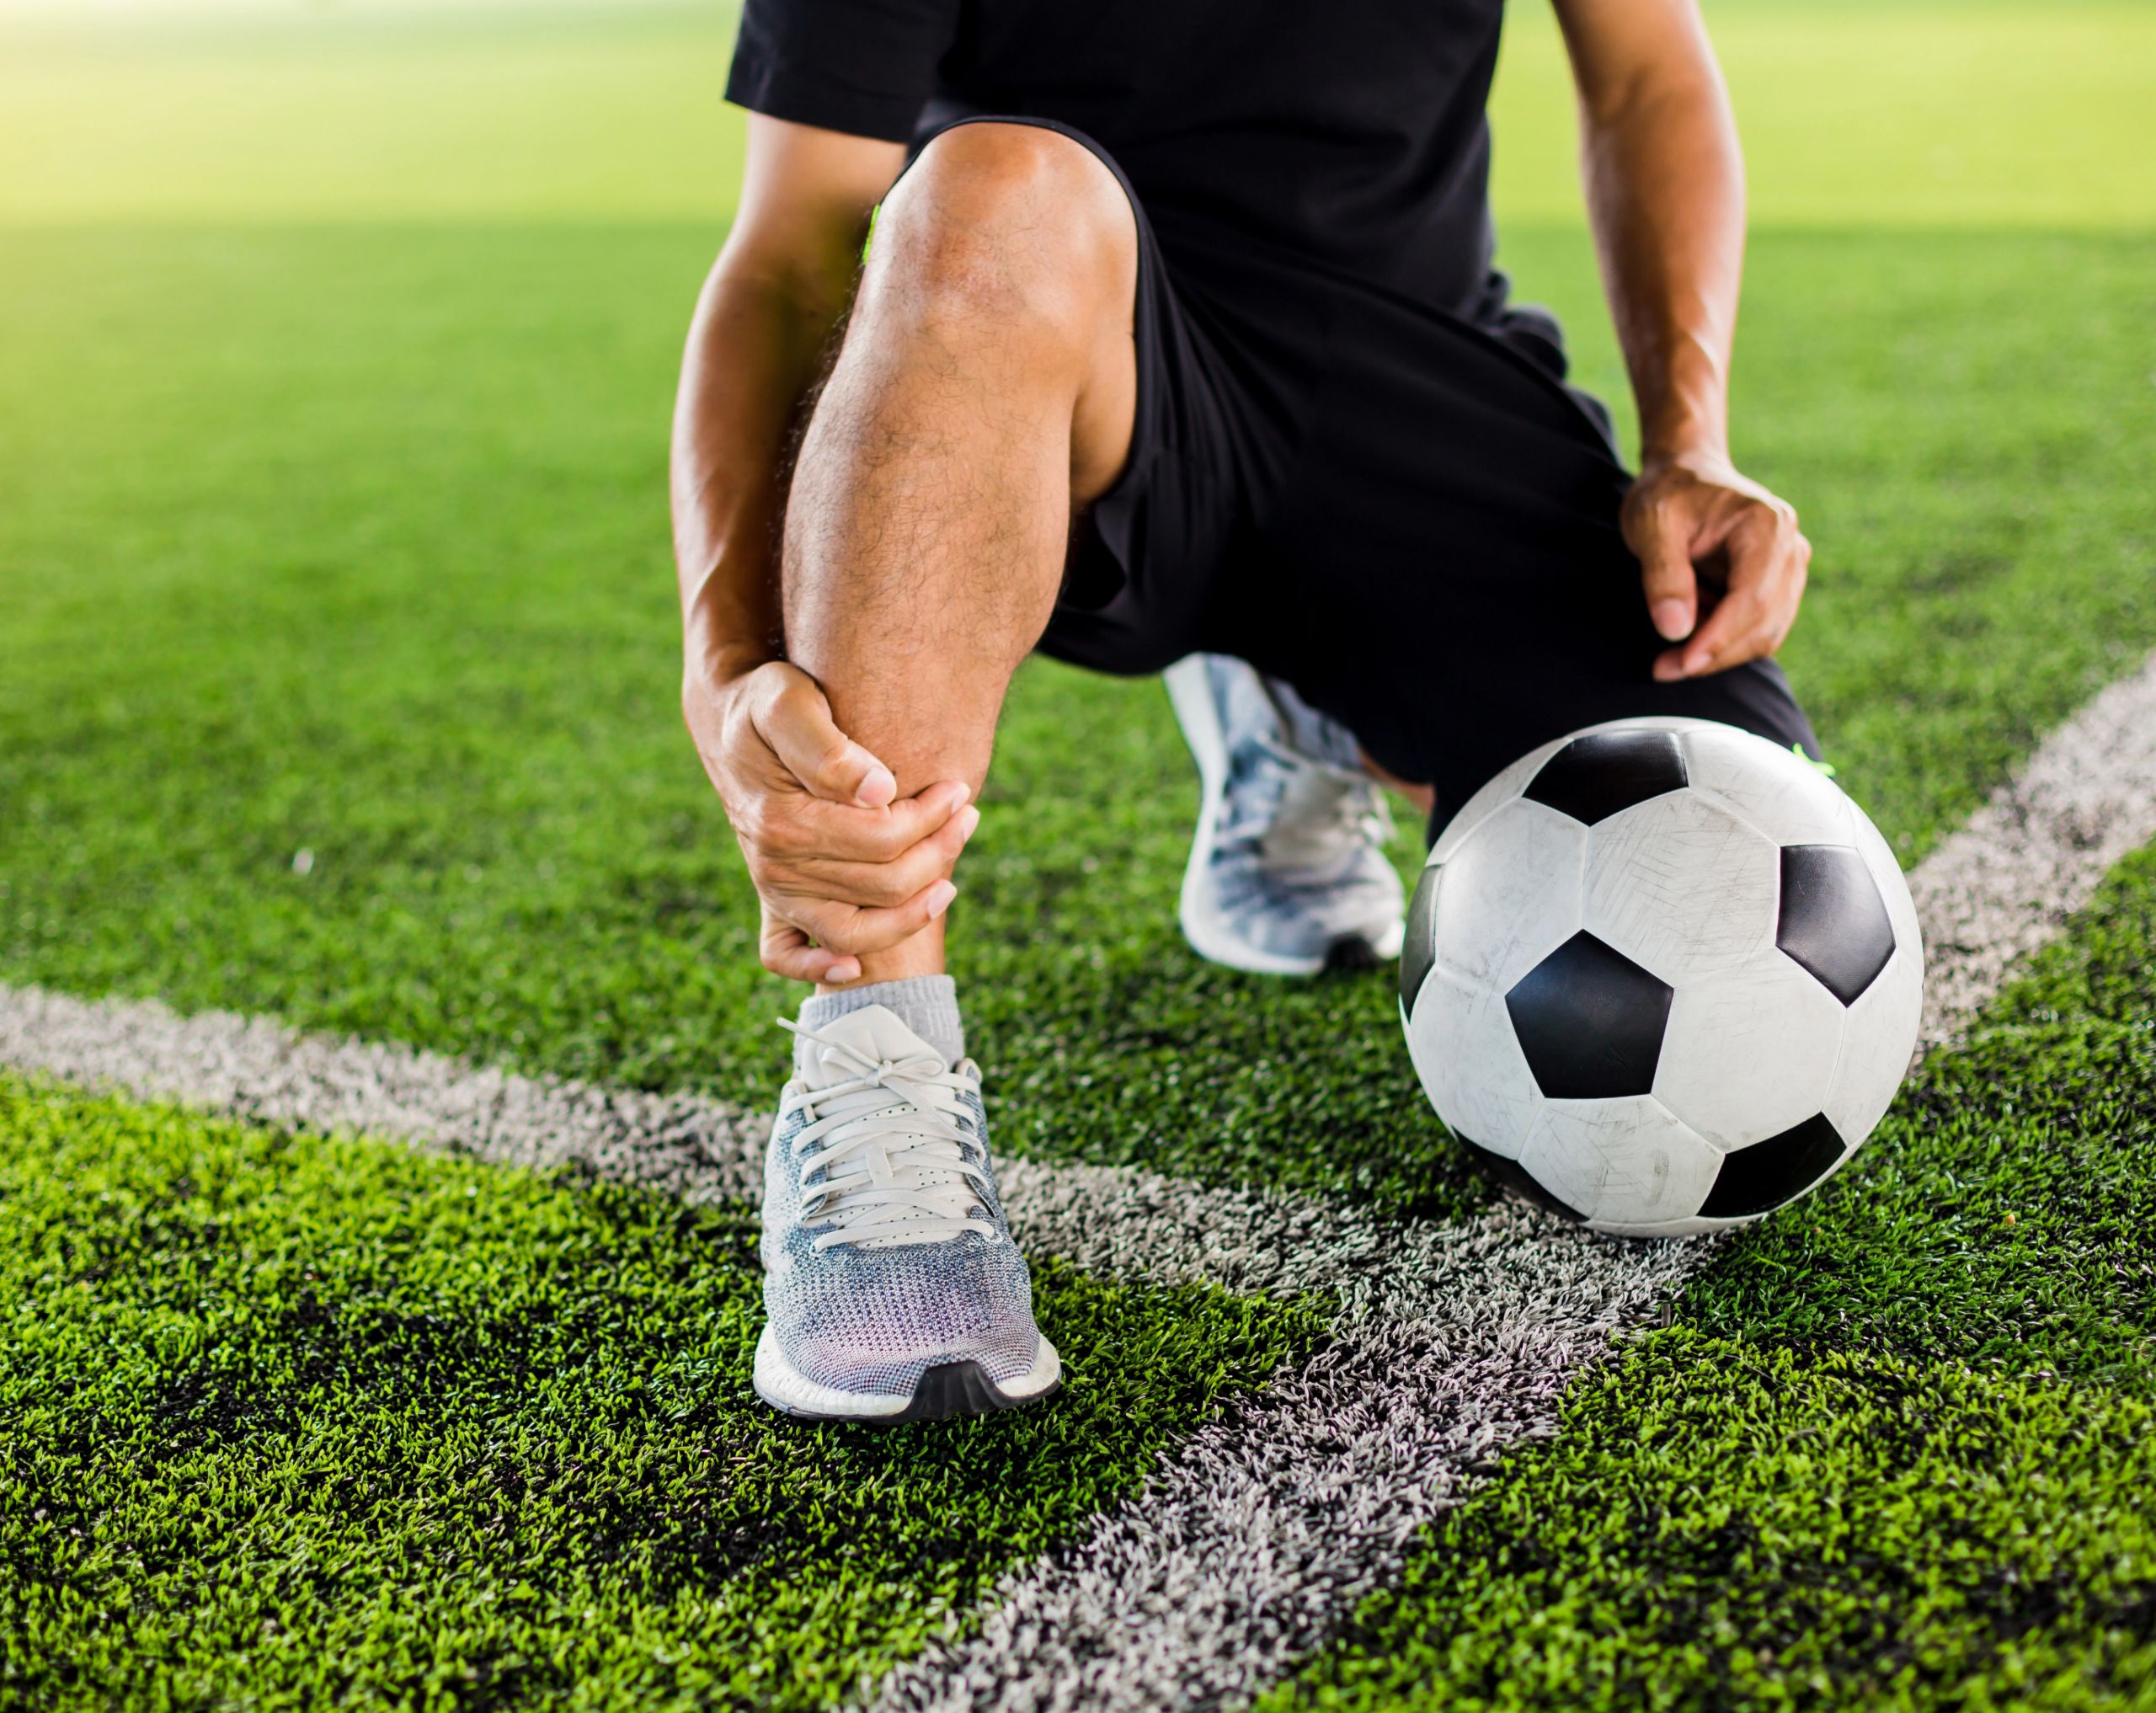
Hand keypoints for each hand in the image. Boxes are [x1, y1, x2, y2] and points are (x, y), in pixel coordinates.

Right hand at [683, 659, 978, 982]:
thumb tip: (880, 792)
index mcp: (783, 822)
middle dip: (937, 853)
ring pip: (854, 933)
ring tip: (950, 883)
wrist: (732, 720)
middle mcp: (774, 866)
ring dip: (910, 915)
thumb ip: (829, 747)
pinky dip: (818, 969)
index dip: (930, 820)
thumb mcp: (789, 702)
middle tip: (967, 816)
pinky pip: (784, 956)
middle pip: (881, 885)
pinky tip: (856, 965)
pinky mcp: (771, 900)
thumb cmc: (769, 703)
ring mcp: (772, 889)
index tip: (958, 790)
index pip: (881, 840)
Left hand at [1623, 451, 1811, 682]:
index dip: (1720, 639)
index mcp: (1767, 525)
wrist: (1686, 474)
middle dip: (1716, 655)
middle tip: (1664, 670)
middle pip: (1766, 624)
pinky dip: (1724, 643)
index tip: (1681, 663)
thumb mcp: (1650, 525)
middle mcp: (1791, 547)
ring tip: (1669, 657)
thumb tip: (1676, 630)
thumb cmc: (1668, 494)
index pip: (1754, 598)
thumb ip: (1663, 575)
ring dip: (1720, 655)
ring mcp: (1791, 567)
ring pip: (1767, 634)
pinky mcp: (1779, 585)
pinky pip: (1759, 629)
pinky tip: (1688, 636)